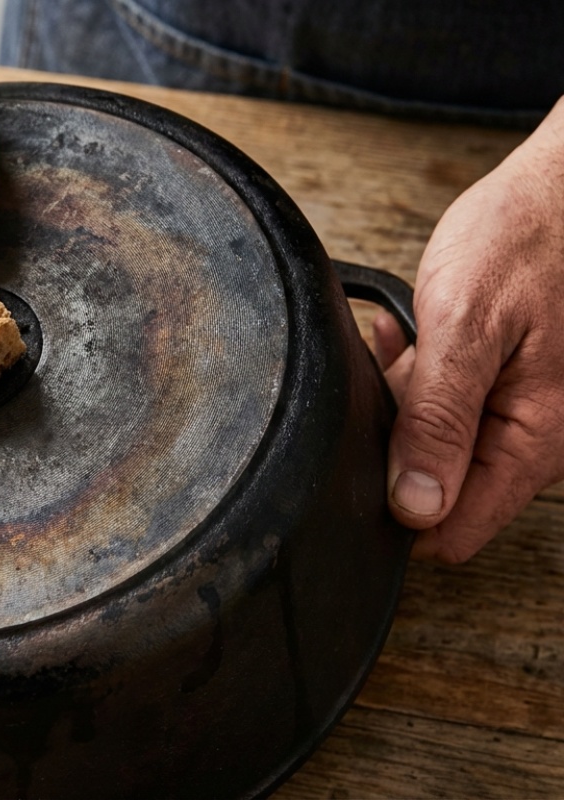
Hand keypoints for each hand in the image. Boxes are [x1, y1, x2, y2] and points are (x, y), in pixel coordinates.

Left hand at [374, 98, 563, 562]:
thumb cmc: (532, 237)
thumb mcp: (466, 327)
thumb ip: (437, 420)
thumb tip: (414, 506)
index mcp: (533, 440)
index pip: (454, 531)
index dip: (397, 515)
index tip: (361, 472)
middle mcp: (538, 437)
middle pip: (440, 486)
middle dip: (396, 443)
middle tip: (383, 381)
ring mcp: (526, 410)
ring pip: (440, 440)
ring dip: (407, 400)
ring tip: (400, 342)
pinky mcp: (514, 383)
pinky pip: (453, 403)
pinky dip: (422, 375)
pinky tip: (407, 332)